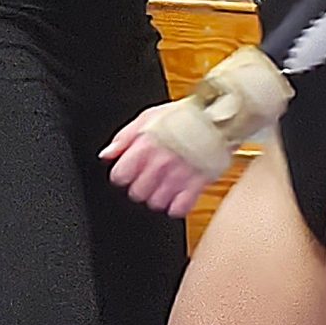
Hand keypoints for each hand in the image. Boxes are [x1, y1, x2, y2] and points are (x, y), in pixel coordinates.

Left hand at [101, 106, 219, 219]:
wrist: (219, 117)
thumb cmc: (183, 116)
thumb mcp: (147, 117)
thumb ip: (124, 138)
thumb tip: (106, 155)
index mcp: (145, 145)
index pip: (120, 176)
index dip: (123, 175)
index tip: (128, 173)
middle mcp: (160, 162)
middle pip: (137, 193)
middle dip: (140, 187)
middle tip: (148, 179)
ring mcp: (179, 174)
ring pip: (156, 203)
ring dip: (158, 197)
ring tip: (164, 186)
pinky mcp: (198, 184)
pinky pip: (180, 208)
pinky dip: (177, 206)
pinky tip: (178, 195)